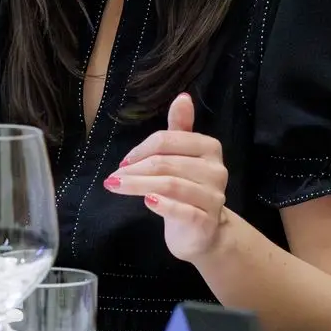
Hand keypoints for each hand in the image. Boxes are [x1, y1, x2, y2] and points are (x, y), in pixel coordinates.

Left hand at [105, 94, 230, 261]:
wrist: (202, 232)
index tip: (124, 162)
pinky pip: (182, 210)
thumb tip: (183, 97)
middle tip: (113, 177)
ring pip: (171, 185)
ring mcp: (213, 197)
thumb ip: (180, 129)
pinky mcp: (206, 221)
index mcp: (209, 148)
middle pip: (167, 163)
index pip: (169, 140)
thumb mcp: (181, 157)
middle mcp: (216, 171)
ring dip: (138, 185)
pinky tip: (147, 202)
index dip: (141, 149)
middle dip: (135, 169)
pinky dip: (162, 205)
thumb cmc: (186, 190)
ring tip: (117, 186)